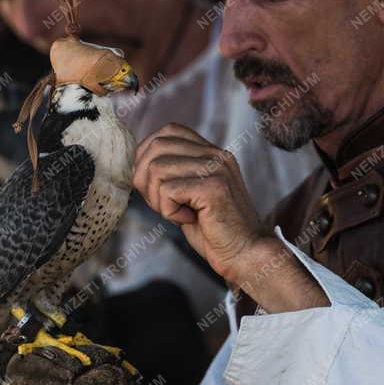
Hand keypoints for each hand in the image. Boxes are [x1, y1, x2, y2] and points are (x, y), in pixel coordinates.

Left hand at [133, 123, 264, 283]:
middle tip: (161, 204)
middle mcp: (215, 154)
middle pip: (157, 147)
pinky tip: (187, 219)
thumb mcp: (189, 194)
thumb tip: (137, 164)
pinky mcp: (213, 187)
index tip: (150, 182)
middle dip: (144, 178)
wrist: (246, 254)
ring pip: (157, 169)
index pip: (169, 131)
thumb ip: (172, 174)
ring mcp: (216, 168)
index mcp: (211, 152)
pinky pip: (167, 190)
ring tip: (177, 213)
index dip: (148, 153)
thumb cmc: (214, 230)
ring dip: (156, 198)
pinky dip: (168, 211)